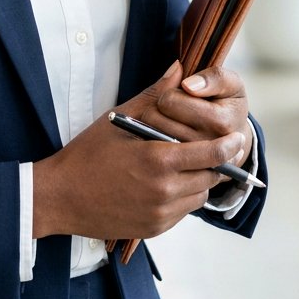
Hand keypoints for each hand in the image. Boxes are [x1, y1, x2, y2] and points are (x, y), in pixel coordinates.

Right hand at [32, 62, 246, 240]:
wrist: (62, 196)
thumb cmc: (88, 153)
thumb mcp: (119, 118)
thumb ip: (154, 94)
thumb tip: (177, 69)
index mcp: (158, 161)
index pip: (211, 154)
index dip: (228, 146)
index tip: (236, 137)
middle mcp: (165, 191)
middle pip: (210, 177)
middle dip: (216, 162)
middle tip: (217, 148)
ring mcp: (161, 214)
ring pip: (199, 196)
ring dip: (200, 180)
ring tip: (189, 164)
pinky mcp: (155, 229)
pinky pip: (183, 212)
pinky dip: (183, 197)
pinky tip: (169, 182)